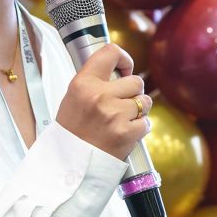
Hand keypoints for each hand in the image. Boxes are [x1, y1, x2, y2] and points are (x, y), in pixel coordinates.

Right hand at [56, 44, 152, 158]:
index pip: (110, 52)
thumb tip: (119, 68)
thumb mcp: (73, 97)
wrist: (69, 164)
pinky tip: (124, 133)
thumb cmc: (72, 131)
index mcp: (83, 83)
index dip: (124, 59)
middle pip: (136, 81)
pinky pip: (146, 123)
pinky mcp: (126, 133)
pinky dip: (140, 128)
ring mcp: (114, 115)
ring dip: (138, 111)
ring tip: (121, 120)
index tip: (124, 69)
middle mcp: (100, 96)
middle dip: (133, 92)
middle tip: (120, 105)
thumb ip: (94, 81)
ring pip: (145, 101)